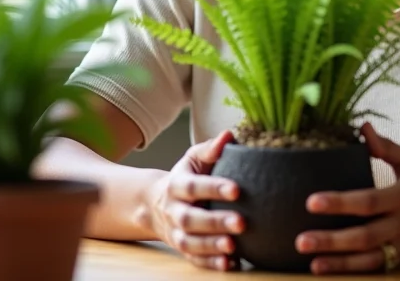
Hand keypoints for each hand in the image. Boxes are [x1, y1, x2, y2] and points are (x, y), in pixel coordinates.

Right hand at [137, 130, 244, 270]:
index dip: (213, 188)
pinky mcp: (182, 249)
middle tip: (241, 222)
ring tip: (234, 246)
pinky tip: (229, 263)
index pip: (193, 186)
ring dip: (212, 246)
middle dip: (215, 222)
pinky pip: (194, 260)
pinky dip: (211, 264)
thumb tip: (228, 135)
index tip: (236, 189)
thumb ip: (211, 149)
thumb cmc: (187, 175)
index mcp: (176, 184)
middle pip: (191, 219)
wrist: (158, 203)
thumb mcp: (194, 158)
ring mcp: (176, 232)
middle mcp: (173, 211)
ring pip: (190, 243)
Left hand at [295, 123, 399, 273]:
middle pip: (364, 237)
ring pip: (369, 259)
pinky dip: (353, 272)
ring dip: (339, 263)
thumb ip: (385, 147)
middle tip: (301, 240)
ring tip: (311, 262)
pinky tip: (329, 269)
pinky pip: (377, 268)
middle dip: (332, 240)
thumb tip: (362, 127)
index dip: (339, 203)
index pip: (368, 201)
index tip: (312, 201)